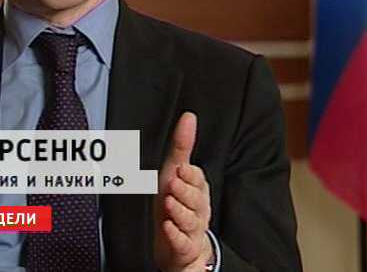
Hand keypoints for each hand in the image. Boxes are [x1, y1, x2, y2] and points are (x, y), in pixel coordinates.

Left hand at [154, 112, 213, 271]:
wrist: (178, 244)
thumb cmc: (175, 202)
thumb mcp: (175, 172)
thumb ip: (182, 146)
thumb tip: (189, 116)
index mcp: (197, 190)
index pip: (198, 180)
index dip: (190, 175)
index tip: (181, 169)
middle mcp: (198, 210)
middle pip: (197, 200)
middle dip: (185, 192)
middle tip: (173, 185)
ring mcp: (193, 230)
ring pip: (191, 221)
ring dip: (179, 212)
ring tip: (168, 204)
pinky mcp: (185, 249)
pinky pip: (183, 243)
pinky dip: (176, 235)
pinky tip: (168, 228)